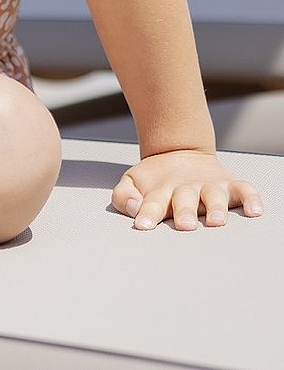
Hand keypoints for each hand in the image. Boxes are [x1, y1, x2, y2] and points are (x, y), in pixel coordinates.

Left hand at [113, 150, 264, 229]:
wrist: (178, 152)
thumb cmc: (156, 180)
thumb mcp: (132, 183)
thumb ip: (124, 196)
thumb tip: (133, 207)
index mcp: (161, 191)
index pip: (153, 203)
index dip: (147, 213)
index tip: (142, 225)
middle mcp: (186, 189)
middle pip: (185, 201)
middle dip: (185, 212)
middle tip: (184, 224)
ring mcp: (208, 186)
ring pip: (214, 196)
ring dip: (215, 208)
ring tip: (215, 220)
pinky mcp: (229, 184)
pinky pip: (244, 190)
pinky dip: (250, 198)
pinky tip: (253, 210)